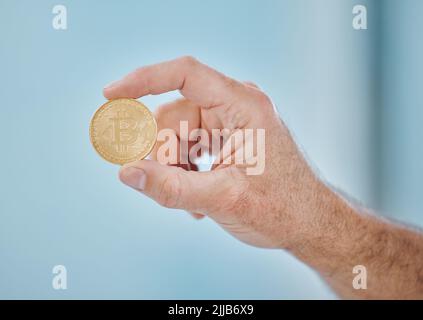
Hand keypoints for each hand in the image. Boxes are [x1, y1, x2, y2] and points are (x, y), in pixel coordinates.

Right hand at [103, 56, 325, 248]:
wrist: (309, 224)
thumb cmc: (281, 208)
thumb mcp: (223, 199)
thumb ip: (171, 187)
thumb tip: (126, 172)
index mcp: (243, 106)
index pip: (185, 74)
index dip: (143, 80)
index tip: (110, 95)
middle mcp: (235, 107)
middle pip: (174, 116)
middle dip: (161, 154)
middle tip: (161, 186)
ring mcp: (230, 123)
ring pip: (177, 136)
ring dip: (174, 169)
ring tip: (192, 201)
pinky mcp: (225, 140)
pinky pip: (188, 147)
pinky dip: (184, 172)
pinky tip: (199, 198)